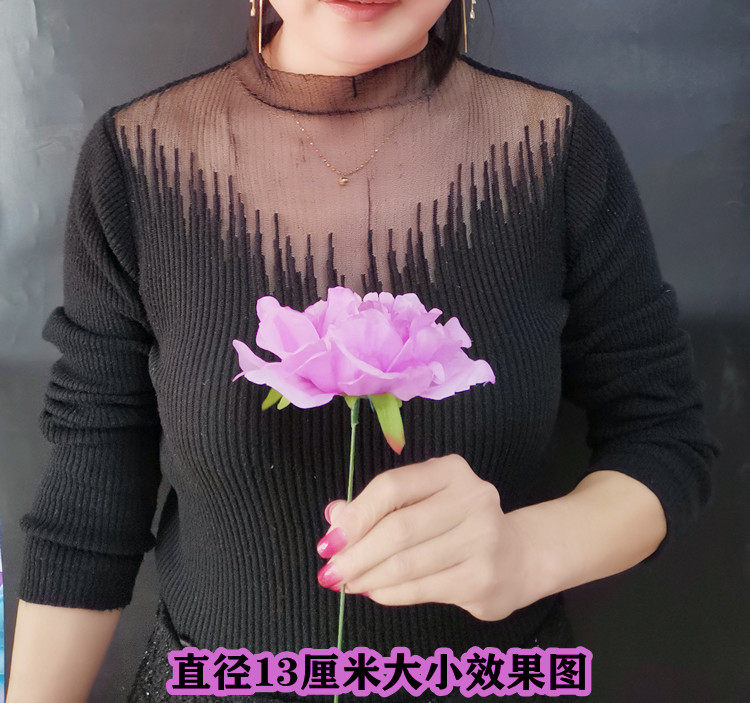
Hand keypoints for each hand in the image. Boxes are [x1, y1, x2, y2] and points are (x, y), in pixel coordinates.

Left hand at [315, 454, 548, 620]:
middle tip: (329, 572)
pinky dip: (389, 594)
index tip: (329, 541)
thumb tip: (335, 517)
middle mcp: (472, 499)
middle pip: (398, 528)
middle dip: (356, 554)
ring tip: (347, 584)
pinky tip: (374, 592)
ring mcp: (482, 540)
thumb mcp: (422, 500)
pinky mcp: (482, 579)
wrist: (518, 557)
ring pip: (406, 563)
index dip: (356, 515)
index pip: (392, 487)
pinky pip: (421, 588)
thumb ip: (379, 505)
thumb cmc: (456, 523)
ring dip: (367, 577)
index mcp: (451, 471)